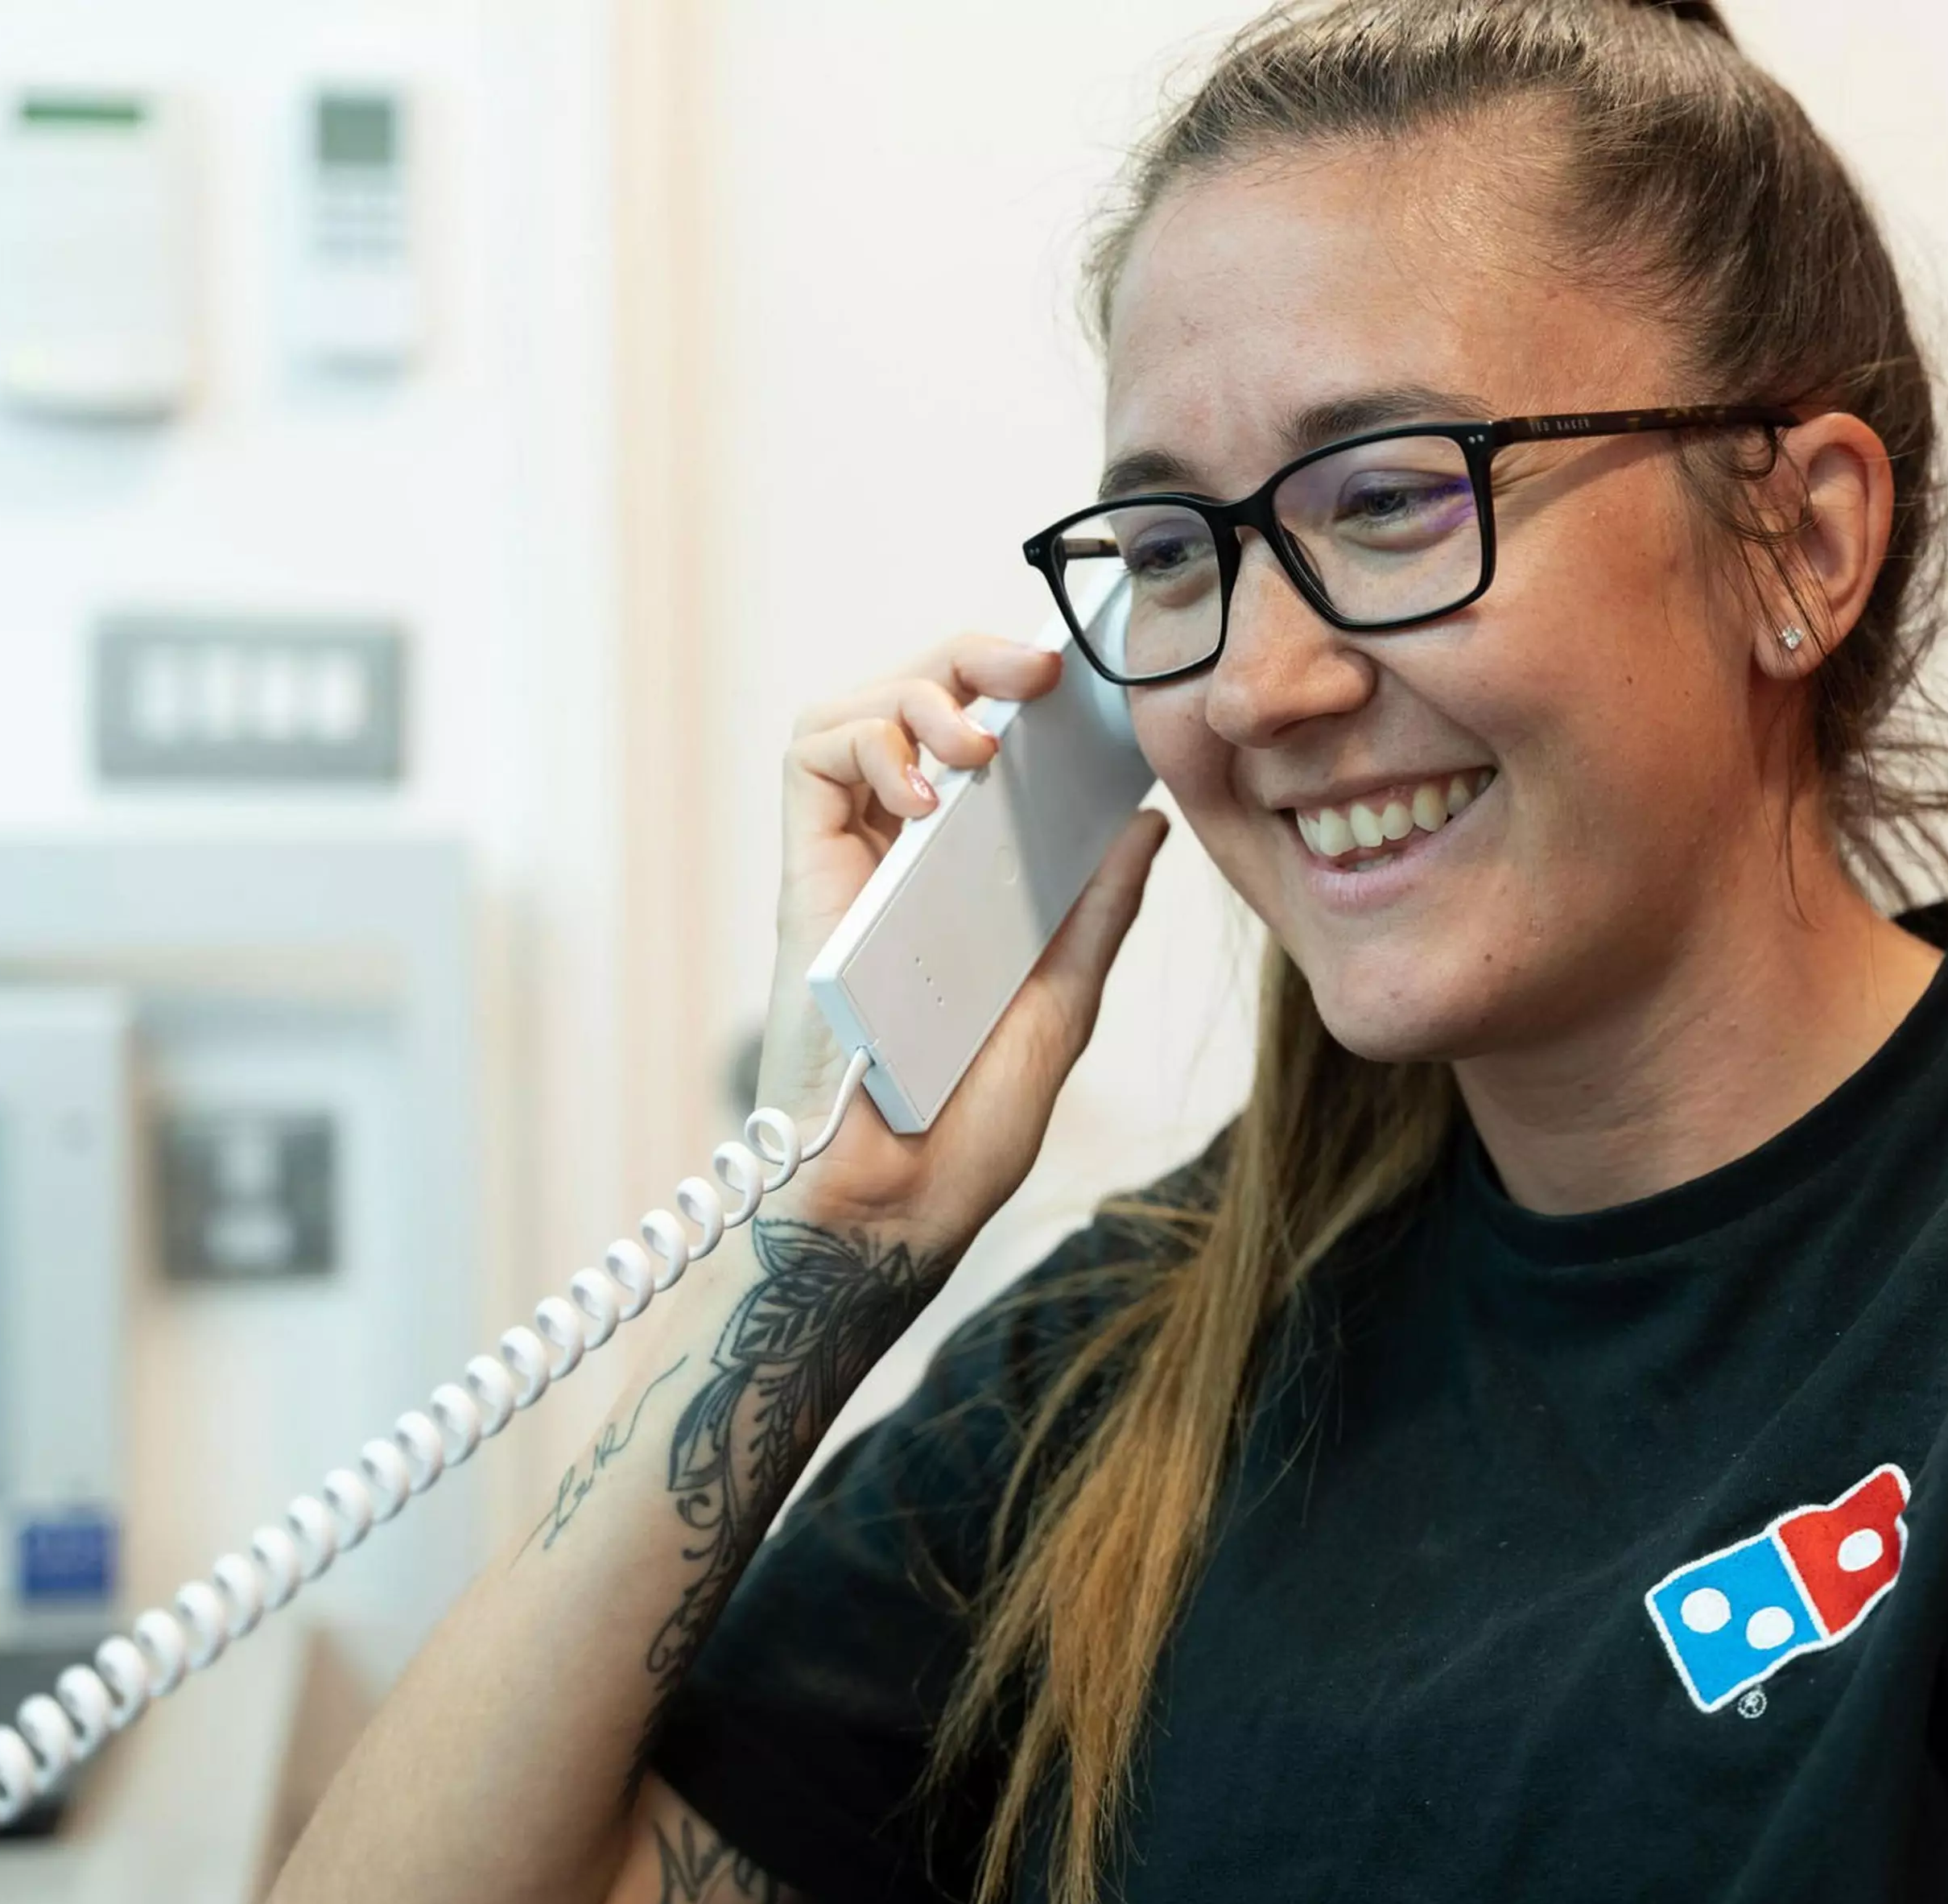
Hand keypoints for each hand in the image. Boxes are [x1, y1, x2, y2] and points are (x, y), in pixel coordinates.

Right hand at [752, 634, 1167, 1248]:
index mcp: (960, 877)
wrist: (901, 1202)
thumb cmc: (967, 1124)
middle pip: (912, 702)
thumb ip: (1096, 914)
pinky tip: (924, 791)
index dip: (1016, 693)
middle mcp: (894, 858)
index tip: (1085, 682)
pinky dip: (867, 744)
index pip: (978, 746)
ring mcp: (845, 867)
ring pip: (849, 712)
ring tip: (979, 743)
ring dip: (918, 695)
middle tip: (1039, 670)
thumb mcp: (1062, 1004)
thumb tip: (1145, 824)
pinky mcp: (803, 882)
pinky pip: (808, 762)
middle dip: (971, 657)